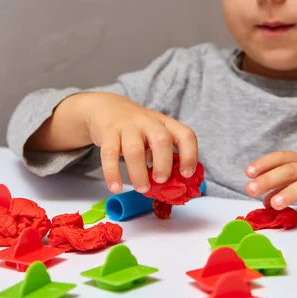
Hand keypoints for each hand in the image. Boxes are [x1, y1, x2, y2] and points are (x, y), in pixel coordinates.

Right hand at [81, 92, 197, 192]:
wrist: (106, 108)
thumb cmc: (136, 129)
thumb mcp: (153, 135)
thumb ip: (162, 155)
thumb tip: (168, 185)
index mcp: (165, 124)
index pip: (185, 135)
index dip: (190, 155)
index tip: (186, 174)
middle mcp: (149, 122)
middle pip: (162, 140)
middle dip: (164, 164)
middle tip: (161, 181)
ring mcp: (127, 126)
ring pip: (135, 149)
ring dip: (139, 173)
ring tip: (142, 189)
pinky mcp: (108, 133)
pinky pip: (109, 154)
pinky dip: (112, 173)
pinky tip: (115, 187)